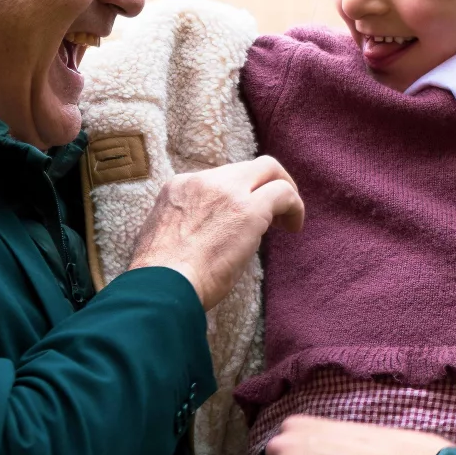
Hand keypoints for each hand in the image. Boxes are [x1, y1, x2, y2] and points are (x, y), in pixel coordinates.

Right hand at [128, 157, 302, 308]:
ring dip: (283, 192)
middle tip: (277, 210)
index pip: (218, 179)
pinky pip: (284, 193)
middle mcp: (202, 181)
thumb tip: (209, 234)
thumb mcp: (164, 237)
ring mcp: (226, 191)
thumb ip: (186, 224)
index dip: (238, 195)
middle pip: (246, 166)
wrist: (161, 287)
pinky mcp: (249, 209)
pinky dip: (295, 206)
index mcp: (178, 187)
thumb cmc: (160, 278)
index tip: (243, 218)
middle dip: (266, 183)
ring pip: (268, 170)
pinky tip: (295, 227)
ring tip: (288, 221)